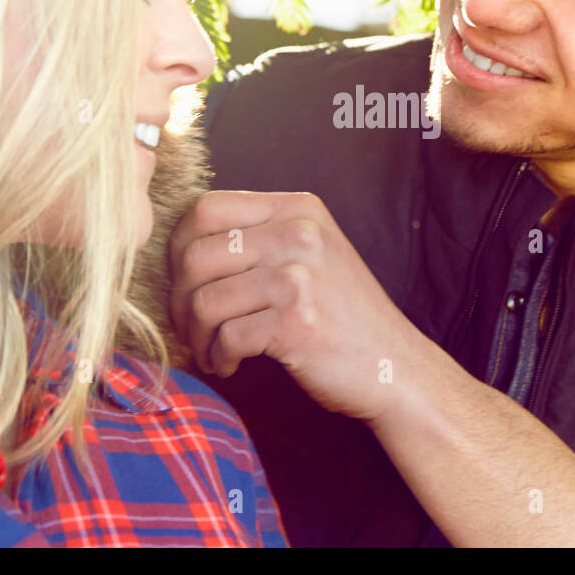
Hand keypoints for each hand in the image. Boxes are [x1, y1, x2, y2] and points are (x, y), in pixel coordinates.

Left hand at [169, 191, 423, 421]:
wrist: (395, 365)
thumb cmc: (342, 315)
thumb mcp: (311, 253)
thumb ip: (259, 236)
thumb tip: (179, 246)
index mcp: (297, 208)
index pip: (206, 208)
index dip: (179, 247)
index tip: (185, 281)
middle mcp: (299, 233)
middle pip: (195, 255)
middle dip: (180, 299)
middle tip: (191, 325)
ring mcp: (299, 276)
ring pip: (204, 300)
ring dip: (197, 335)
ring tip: (212, 350)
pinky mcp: (297, 322)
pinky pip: (226, 337)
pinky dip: (219, 357)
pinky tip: (231, 365)